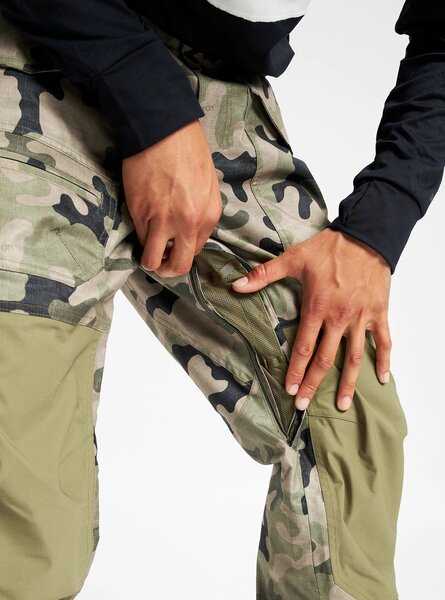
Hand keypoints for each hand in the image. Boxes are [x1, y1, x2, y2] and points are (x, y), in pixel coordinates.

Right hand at [121, 119, 222, 277]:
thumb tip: (189, 229)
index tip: (174, 247)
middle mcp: (189, 223)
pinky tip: (140, 228)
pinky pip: (139, 239)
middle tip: (160, 262)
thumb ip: (201, 211)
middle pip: (178, 265)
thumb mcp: (207, 183)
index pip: (196, 250)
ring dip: (150, 262)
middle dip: (168, 269)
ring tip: (147, 253)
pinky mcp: (140, 213)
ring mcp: (163, 221)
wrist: (161, 128)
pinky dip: (138, 239)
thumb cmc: (186, 148)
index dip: (183, 251)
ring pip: (153, 261)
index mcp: (209, 215)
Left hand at [231, 228, 391, 411]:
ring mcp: (361, 318)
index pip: (304, 347)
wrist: (366, 236)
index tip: (291, 390)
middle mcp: (339, 318)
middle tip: (305, 405)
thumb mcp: (293, 259)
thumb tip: (236, 285)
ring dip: (349, 383)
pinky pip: (384, 341)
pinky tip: (381, 379)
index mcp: (317, 308)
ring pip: (354, 358)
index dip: (296, 371)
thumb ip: (264, 275)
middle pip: (326, 359)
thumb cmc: (329, 247)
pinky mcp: (379, 313)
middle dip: (314, 384)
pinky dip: (384, 361)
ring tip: (343, 406)